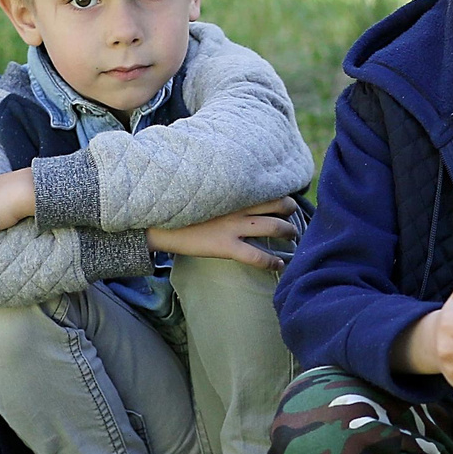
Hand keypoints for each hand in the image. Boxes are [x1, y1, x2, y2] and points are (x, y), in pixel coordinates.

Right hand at [147, 200, 297, 269]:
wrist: (158, 223)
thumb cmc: (176, 207)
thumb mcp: (200, 192)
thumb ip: (218, 191)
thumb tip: (226, 190)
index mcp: (231, 192)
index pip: (264, 188)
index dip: (280, 191)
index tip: (286, 195)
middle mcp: (237, 207)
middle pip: (277, 204)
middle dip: (290, 210)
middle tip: (294, 214)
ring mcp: (233, 227)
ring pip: (273, 227)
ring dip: (289, 232)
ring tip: (293, 236)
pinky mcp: (226, 246)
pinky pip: (257, 256)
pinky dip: (273, 262)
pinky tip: (280, 266)